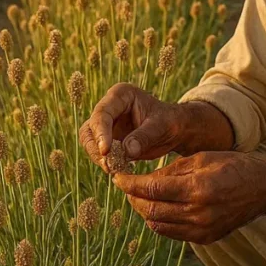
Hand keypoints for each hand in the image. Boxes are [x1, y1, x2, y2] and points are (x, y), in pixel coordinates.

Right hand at [79, 83, 233, 168]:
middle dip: (95, 147)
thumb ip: (144, 137)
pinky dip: (105, 162)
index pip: (103, 113)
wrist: (175, 130)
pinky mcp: (108, 139)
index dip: (101, 132)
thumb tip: (127, 151)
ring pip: (90, 141)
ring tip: (112, 169)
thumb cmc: (170, 122)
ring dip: (98, 157)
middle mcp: (110, 107)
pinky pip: (99, 152)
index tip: (105, 151)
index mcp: (121, 95)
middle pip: (90, 128)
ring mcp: (107, 124)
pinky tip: (117, 169)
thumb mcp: (162, 126)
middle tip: (107, 165)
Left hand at [113, 151, 265, 243]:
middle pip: (152, 210)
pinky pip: (173, 233)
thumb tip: (145, 178)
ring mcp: (202, 229)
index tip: (118, 178)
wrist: (263, 189)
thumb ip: (171, 170)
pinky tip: (158, 208)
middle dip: (133, 199)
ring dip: (145, 212)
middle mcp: (199, 212)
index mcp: (198, 188)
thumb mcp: (202, 158)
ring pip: (159, 225)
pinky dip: (160, 221)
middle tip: (126, 188)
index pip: (152, 189)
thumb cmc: (234, 166)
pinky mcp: (206, 238)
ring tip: (139, 198)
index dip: (130, 184)